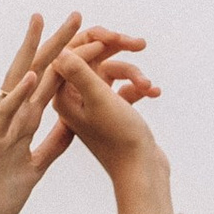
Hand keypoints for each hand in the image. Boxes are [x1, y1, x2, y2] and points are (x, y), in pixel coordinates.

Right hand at [0, 12, 85, 213]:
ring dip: (34, 53)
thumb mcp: (37, 166)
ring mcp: (2, 125)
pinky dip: (20, 92)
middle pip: (39, 71)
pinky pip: (8, 112)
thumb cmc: (0, 193)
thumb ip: (52, 144)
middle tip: (77, 14)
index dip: (71, 60)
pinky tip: (34, 73)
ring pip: (20, 81)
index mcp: (26, 122)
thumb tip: (71, 126)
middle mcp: (15, 116)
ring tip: (45, 23)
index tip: (90, 37)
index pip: (53, 83)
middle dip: (58, 42)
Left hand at [48, 29, 167, 202]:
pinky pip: (125, 86)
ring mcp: (94, 104)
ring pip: (112, 70)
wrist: (142, 173)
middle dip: (116, 48)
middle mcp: (74, 98)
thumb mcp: (100, 100)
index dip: (93, 40)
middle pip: (91, 56)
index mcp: (63, 96)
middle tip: (140, 43)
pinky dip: (139, 87)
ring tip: (148, 84)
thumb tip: (60, 49)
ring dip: (134, 73)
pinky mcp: (112, 110)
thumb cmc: (119, 140)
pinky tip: (153, 93)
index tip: (115, 42)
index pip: (70, 52)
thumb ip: (80, 72)